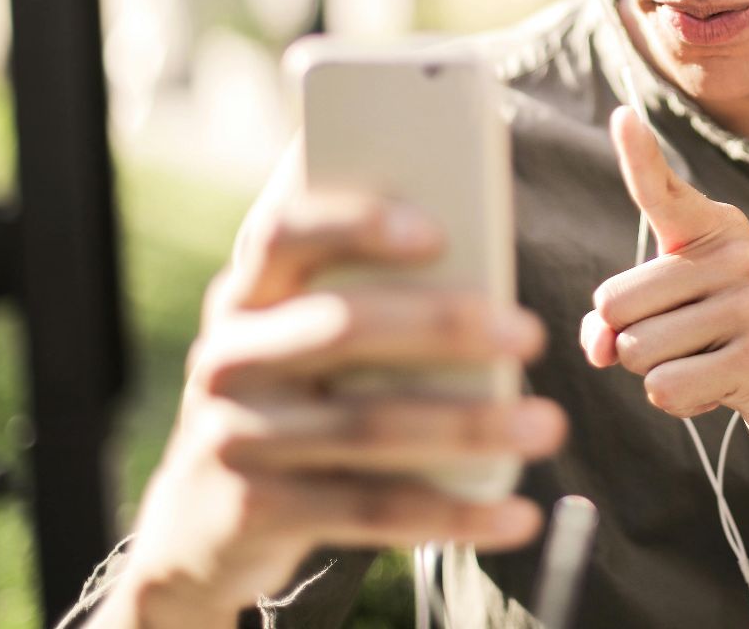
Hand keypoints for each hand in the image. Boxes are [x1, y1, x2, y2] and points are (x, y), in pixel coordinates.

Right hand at [104, 146, 566, 626]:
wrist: (200, 523)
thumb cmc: (294, 399)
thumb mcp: (302, 341)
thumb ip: (365, 297)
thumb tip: (486, 257)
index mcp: (247, 296)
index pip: (283, 236)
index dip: (355, 224)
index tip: (438, 229)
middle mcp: (230, 358)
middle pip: (342, 327)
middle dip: (444, 326)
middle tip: (530, 334)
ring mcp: (236, 437)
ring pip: (368, 425)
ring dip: (470, 426)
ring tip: (548, 425)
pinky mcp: (255, 512)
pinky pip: (372, 511)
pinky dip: (454, 515)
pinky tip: (517, 514)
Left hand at [579, 108, 748, 464]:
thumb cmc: (734, 343)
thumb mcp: (677, 315)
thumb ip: (621, 320)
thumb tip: (597, 344)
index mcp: (716, 230)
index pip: (663, 191)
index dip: (639, 156)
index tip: (621, 116)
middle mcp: (736, 255)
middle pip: (614, 304)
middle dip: (632, 340)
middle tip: (691, 343)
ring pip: (635, 352)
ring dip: (658, 373)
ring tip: (711, 363)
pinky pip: (665, 389)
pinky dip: (680, 402)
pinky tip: (721, 390)